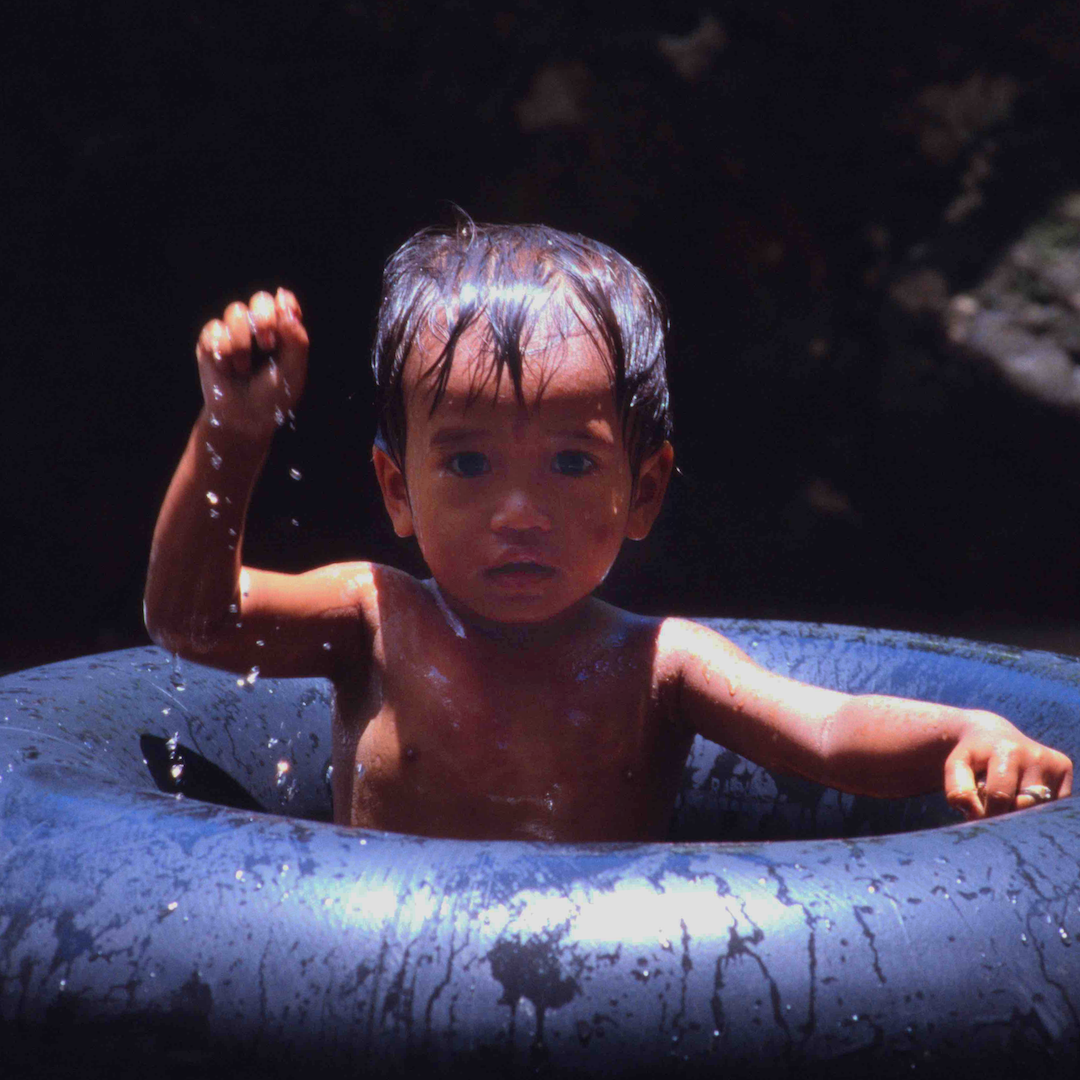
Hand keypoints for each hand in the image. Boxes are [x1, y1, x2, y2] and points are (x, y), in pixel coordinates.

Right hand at [195, 288, 308, 439]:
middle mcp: (258, 327)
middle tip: (267, 345)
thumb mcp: (293, 371)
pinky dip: (222, 351)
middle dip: (264, 319)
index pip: (285, 303)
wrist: (243, 419)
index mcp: (283, 332)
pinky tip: (226, 369)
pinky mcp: (211, 340)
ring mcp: (234, 332)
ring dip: (241, 343)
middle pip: (260, 299)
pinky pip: (214, 328)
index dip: (285, 305)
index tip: (285, 320)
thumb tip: (284, 299)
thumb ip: (296, 338)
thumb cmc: (273, 397)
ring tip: (243, 369)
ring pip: (235, 311)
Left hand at [945, 712, 1072, 818]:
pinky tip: (1023, 789)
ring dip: (1021, 810)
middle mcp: (1035, 755)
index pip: (1000, 797)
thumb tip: (977, 814)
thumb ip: (958, 790)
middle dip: (1005, 813)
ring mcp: (1053, 762)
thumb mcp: (956, 766)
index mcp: (1007, 752)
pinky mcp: (1064, 768)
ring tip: (1007, 793)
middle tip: (992, 802)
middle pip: (1023, 806)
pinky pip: (1052, 804)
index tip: (976, 815)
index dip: (986, 812)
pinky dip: (1036, 805)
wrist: (991, 733)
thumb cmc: (973, 756)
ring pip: (1040, 808)